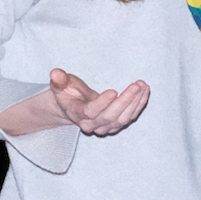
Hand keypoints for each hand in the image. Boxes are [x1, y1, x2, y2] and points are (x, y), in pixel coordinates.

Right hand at [0, 69, 149, 136]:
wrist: (73, 107)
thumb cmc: (68, 92)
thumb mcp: (61, 84)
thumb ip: (60, 80)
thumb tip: (55, 73)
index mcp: (78, 115)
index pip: (91, 112)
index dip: (102, 103)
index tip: (114, 91)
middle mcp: (92, 125)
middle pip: (111, 117)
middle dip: (125, 101)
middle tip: (136, 85)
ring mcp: (105, 127)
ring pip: (123, 119)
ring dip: (135, 102)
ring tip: (143, 86)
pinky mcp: (116, 125)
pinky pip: (130, 117)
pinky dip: (139, 105)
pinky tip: (145, 92)